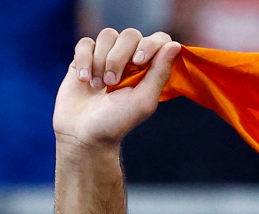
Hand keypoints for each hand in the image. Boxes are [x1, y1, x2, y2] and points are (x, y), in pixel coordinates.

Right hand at [53, 28, 180, 148]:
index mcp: (150, 68)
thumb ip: (160, 73)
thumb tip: (174, 45)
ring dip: (101, 61)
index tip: (139, 61)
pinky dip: (84, 60)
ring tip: (98, 86)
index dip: (149, 45)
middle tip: (112, 83)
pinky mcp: (84, 57)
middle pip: (130, 35)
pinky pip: (86, 43)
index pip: (158, 39)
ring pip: (107, 35)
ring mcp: (107, 56)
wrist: (84, 133)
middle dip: (119, 58)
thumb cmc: (117, 121)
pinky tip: (84, 81)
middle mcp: (130, 58)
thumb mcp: (143, 100)